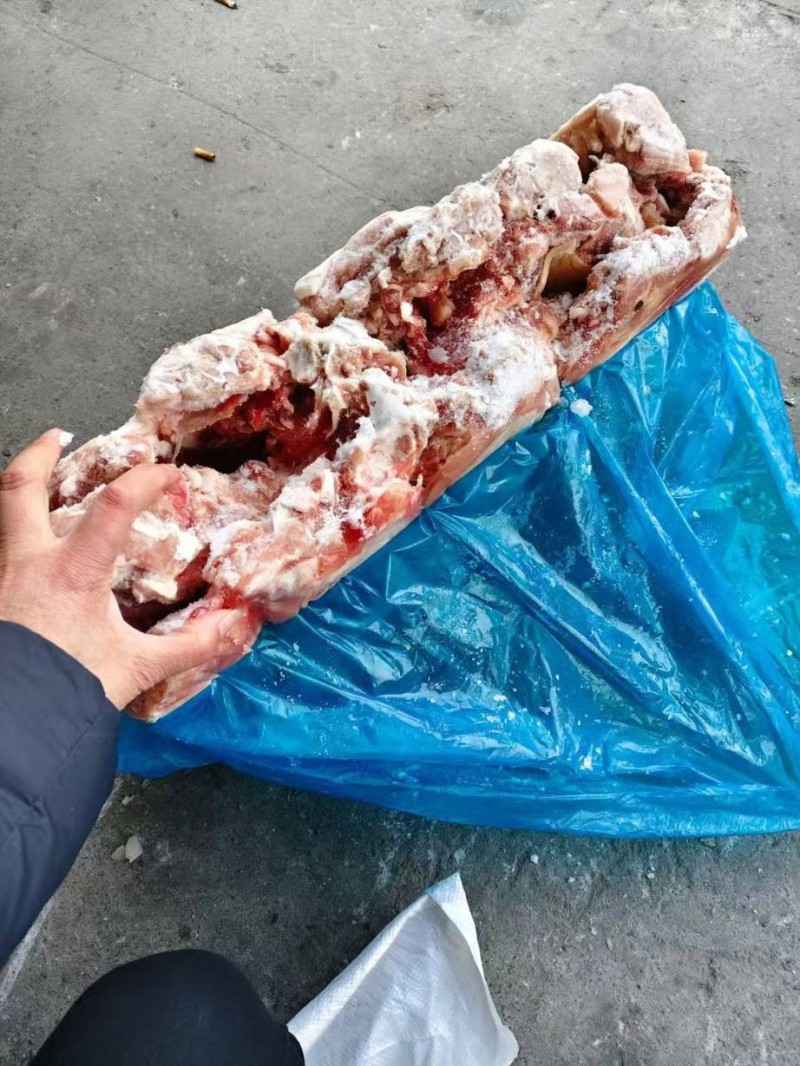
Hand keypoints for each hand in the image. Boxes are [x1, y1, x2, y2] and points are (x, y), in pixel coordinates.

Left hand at [0, 429, 243, 708]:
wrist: (12, 726)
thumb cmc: (71, 689)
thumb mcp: (138, 667)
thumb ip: (189, 646)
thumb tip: (236, 628)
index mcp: (73, 572)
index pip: (114, 506)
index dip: (145, 480)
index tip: (166, 472)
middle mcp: (28, 564)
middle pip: (21, 488)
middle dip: (40, 454)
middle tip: (59, 436)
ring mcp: (1, 579)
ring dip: (20, 493)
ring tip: (38, 484)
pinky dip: (12, 538)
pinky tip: (28, 553)